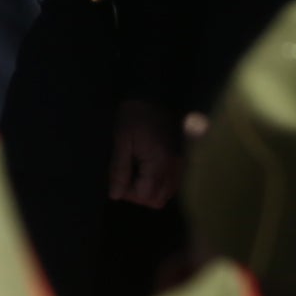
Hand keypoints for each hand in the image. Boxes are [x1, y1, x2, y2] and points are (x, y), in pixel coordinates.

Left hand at [111, 94, 189, 211]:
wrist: (153, 95)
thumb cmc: (133, 115)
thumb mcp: (121, 140)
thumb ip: (119, 169)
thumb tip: (115, 195)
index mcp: (159, 163)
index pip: (145, 196)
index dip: (126, 193)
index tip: (114, 179)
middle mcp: (174, 168)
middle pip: (157, 200)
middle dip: (137, 195)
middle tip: (122, 178)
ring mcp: (180, 166)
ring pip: (166, 194)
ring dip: (147, 190)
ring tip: (132, 173)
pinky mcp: (181, 161)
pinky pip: (171, 184)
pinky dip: (157, 184)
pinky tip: (143, 170)